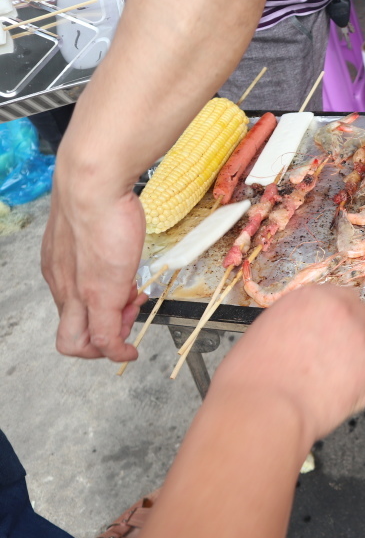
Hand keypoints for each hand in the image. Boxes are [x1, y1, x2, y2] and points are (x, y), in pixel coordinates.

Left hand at [41, 172, 147, 360]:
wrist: (92, 184)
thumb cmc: (97, 197)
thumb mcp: (93, 224)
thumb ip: (98, 245)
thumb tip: (113, 252)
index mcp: (59, 270)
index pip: (69, 310)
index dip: (95, 313)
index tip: (120, 301)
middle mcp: (62, 286)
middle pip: (70, 336)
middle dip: (101, 336)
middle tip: (127, 314)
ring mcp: (77, 294)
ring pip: (82, 342)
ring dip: (112, 339)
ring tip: (132, 313)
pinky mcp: (99, 297)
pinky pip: (104, 341)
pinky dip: (118, 353)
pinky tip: (131, 352)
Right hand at [212, 285, 364, 444]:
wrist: (265, 410)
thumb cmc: (253, 374)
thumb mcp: (268, 327)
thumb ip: (297, 320)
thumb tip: (306, 329)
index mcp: (317, 297)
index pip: (339, 297)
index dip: (332, 316)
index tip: (326, 328)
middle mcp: (346, 315)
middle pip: (360, 317)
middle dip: (349, 333)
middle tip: (328, 352)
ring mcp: (364, 346)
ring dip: (353, 357)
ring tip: (326, 376)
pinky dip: (356, 383)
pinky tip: (333, 391)